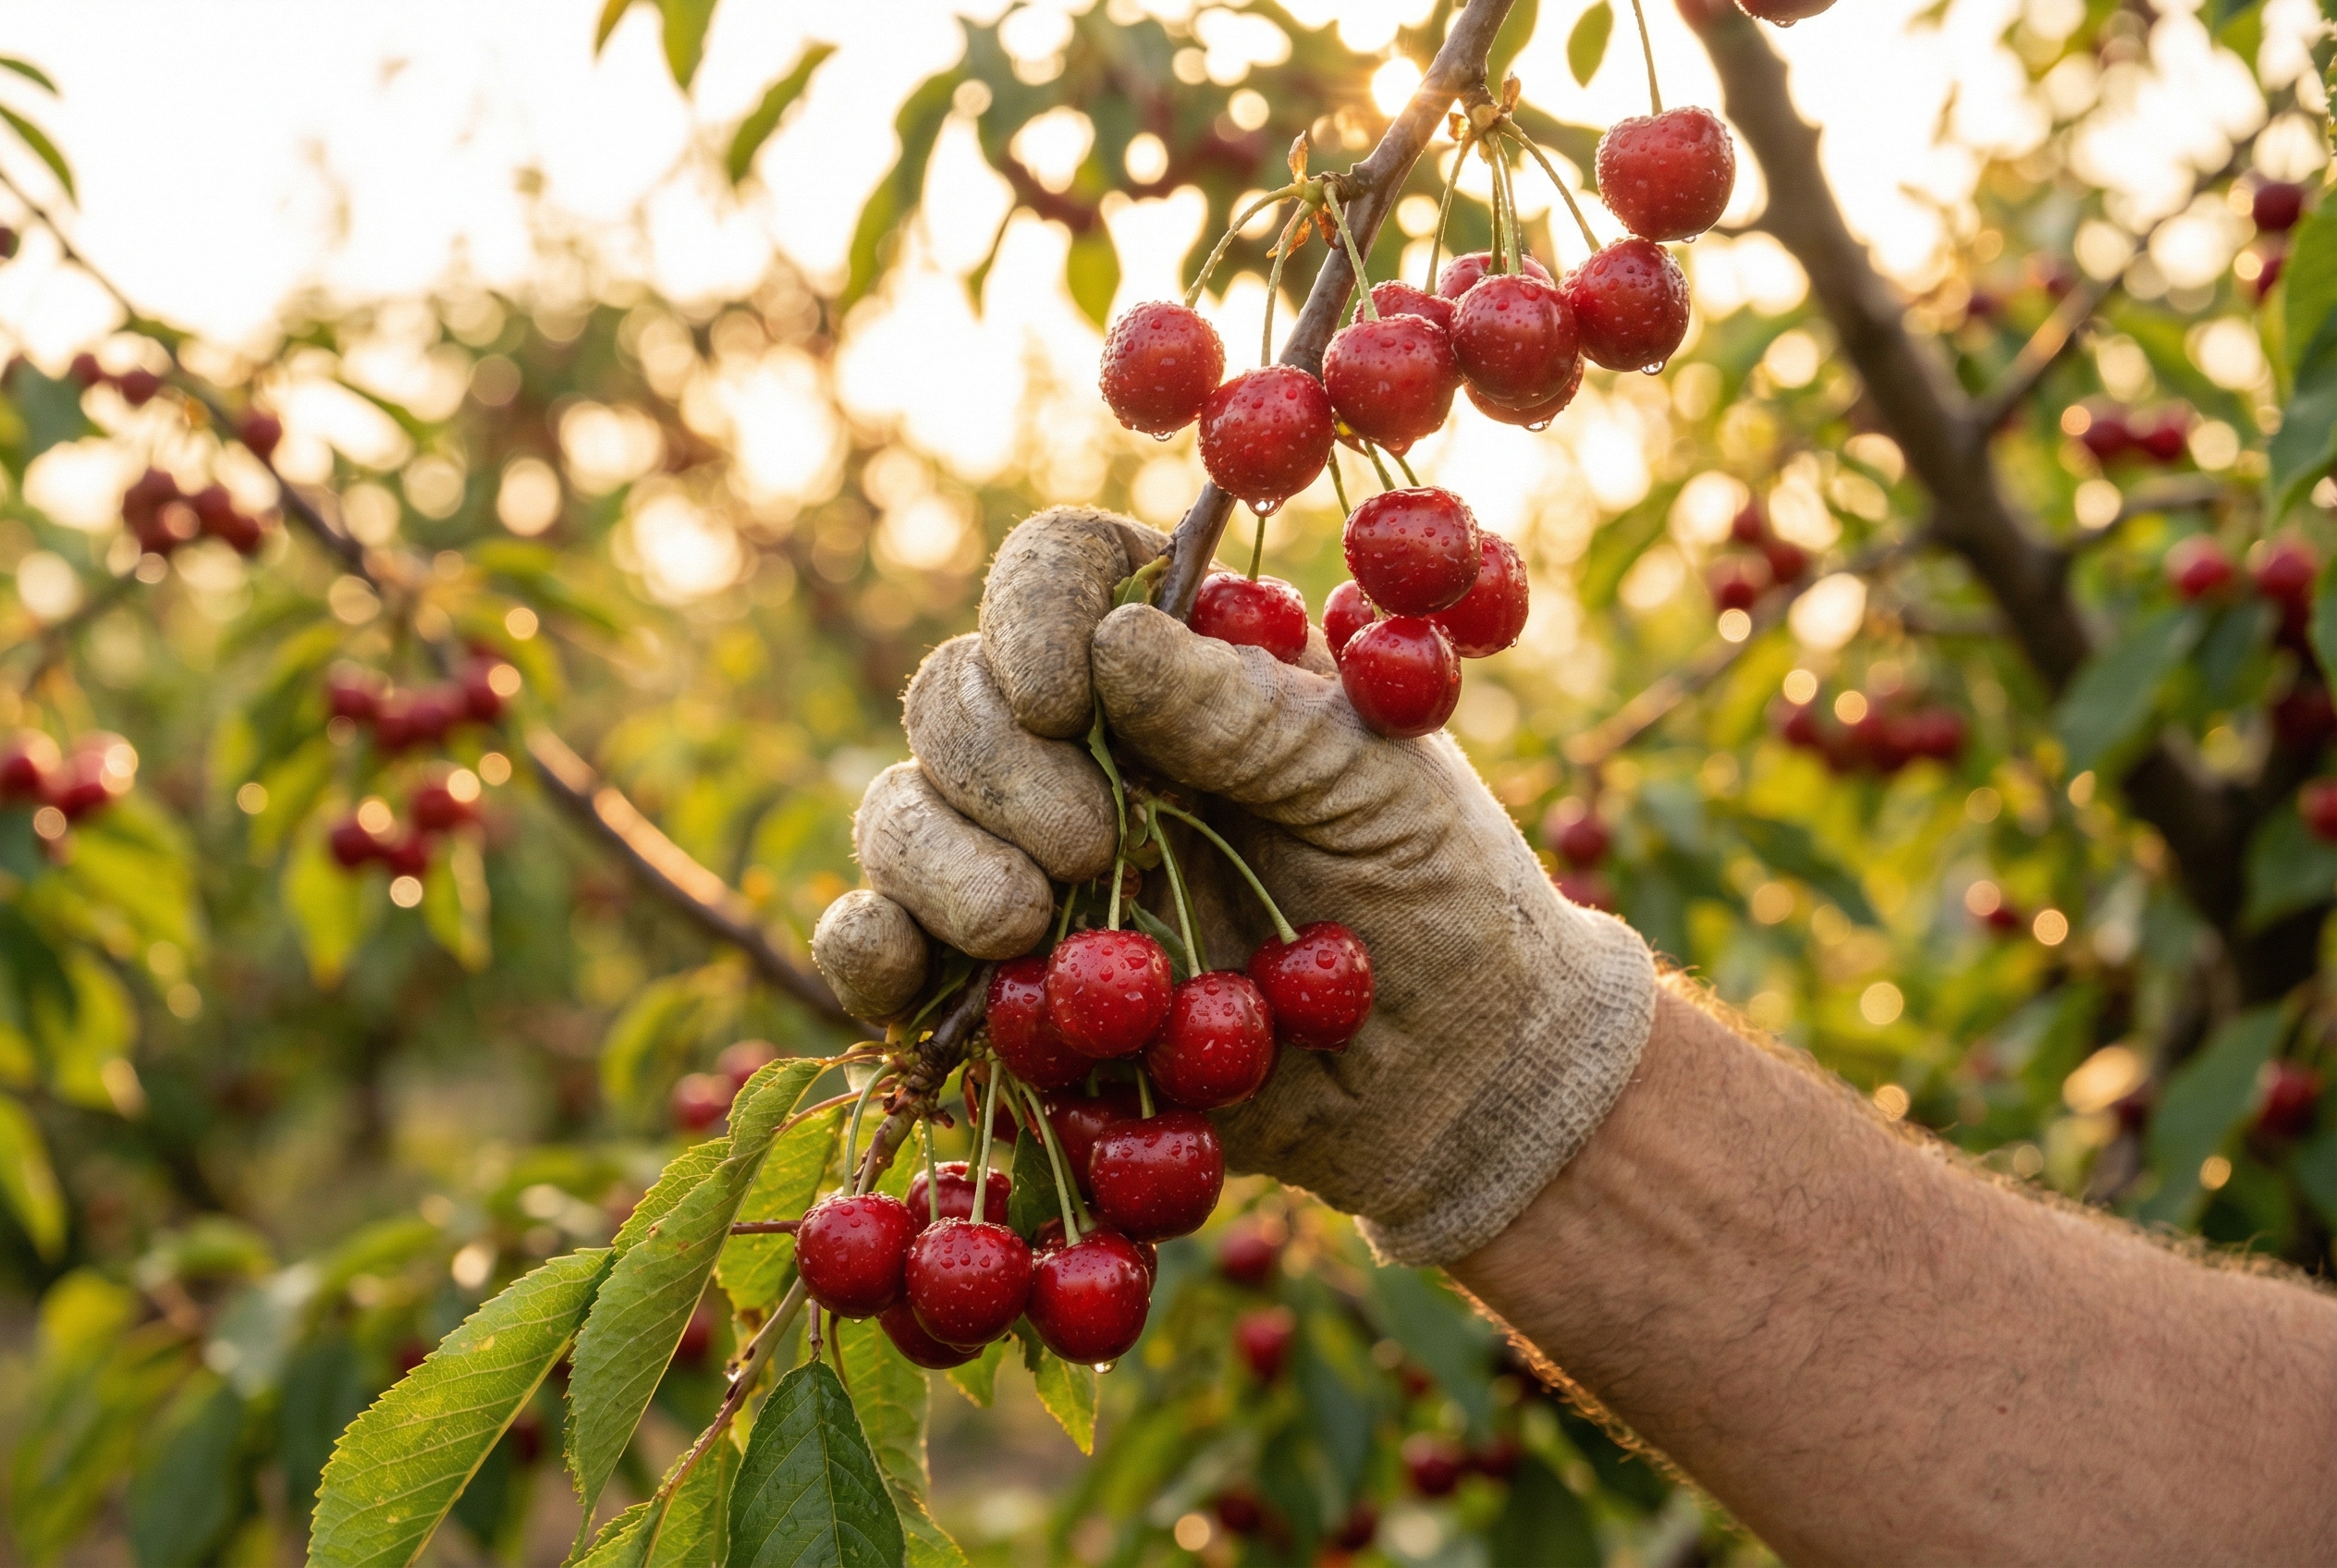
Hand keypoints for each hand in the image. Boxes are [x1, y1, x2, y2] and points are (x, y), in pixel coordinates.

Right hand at [814, 506, 1655, 1264]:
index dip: (1033, 609)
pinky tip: (904, 971)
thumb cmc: (1439, 895)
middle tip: (1091, 843)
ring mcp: (1028, 866)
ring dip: (941, 860)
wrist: (1452, 1078)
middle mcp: (1081, 748)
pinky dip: (866, 951)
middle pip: (955, 695)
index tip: (1064, 691)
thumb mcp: (1379, 782)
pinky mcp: (996, 988)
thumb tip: (1111, 639)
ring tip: (1033, 923)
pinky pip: (878, 946)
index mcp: (1177, 661)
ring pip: (901, 815)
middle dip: (997, 764)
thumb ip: (1251, 712)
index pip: (1061, 571)